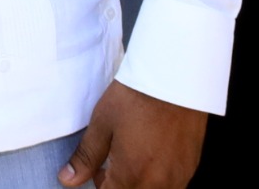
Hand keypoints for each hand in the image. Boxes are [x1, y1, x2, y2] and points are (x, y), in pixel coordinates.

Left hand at [59, 80, 206, 188]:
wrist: (173, 81)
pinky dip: (156, 178)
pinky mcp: (190, 169)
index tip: (98, 168)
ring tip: (130, 155)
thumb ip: (86, 158)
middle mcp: (159, 184)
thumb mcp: (101, 125)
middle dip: (119, 184)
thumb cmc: (135, 100)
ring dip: (138, 183)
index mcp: (132, 175)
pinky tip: (150, 154)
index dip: (99, 183)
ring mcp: (178, 178)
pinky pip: (171, 186)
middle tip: (111, 160)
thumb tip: (67, 179)